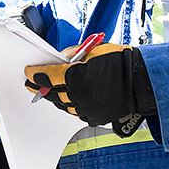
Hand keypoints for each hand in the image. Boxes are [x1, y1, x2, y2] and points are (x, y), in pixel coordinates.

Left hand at [24, 44, 150, 136]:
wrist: (140, 80)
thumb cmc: (118, 60)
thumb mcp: (91, 50)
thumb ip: (72, 56)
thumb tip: (59, 61)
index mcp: (75, 76)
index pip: (47, 76)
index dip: (35, 73)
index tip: (29, 71)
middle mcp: (78, 95)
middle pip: (51, 92)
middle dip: (40, 87)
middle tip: (32, 82)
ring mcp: (85, 108)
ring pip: (62, 104)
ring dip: (54, 97)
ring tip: (49, 91)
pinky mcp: (92, 117)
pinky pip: (75, 111)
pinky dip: (69, 104)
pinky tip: (67, 98)